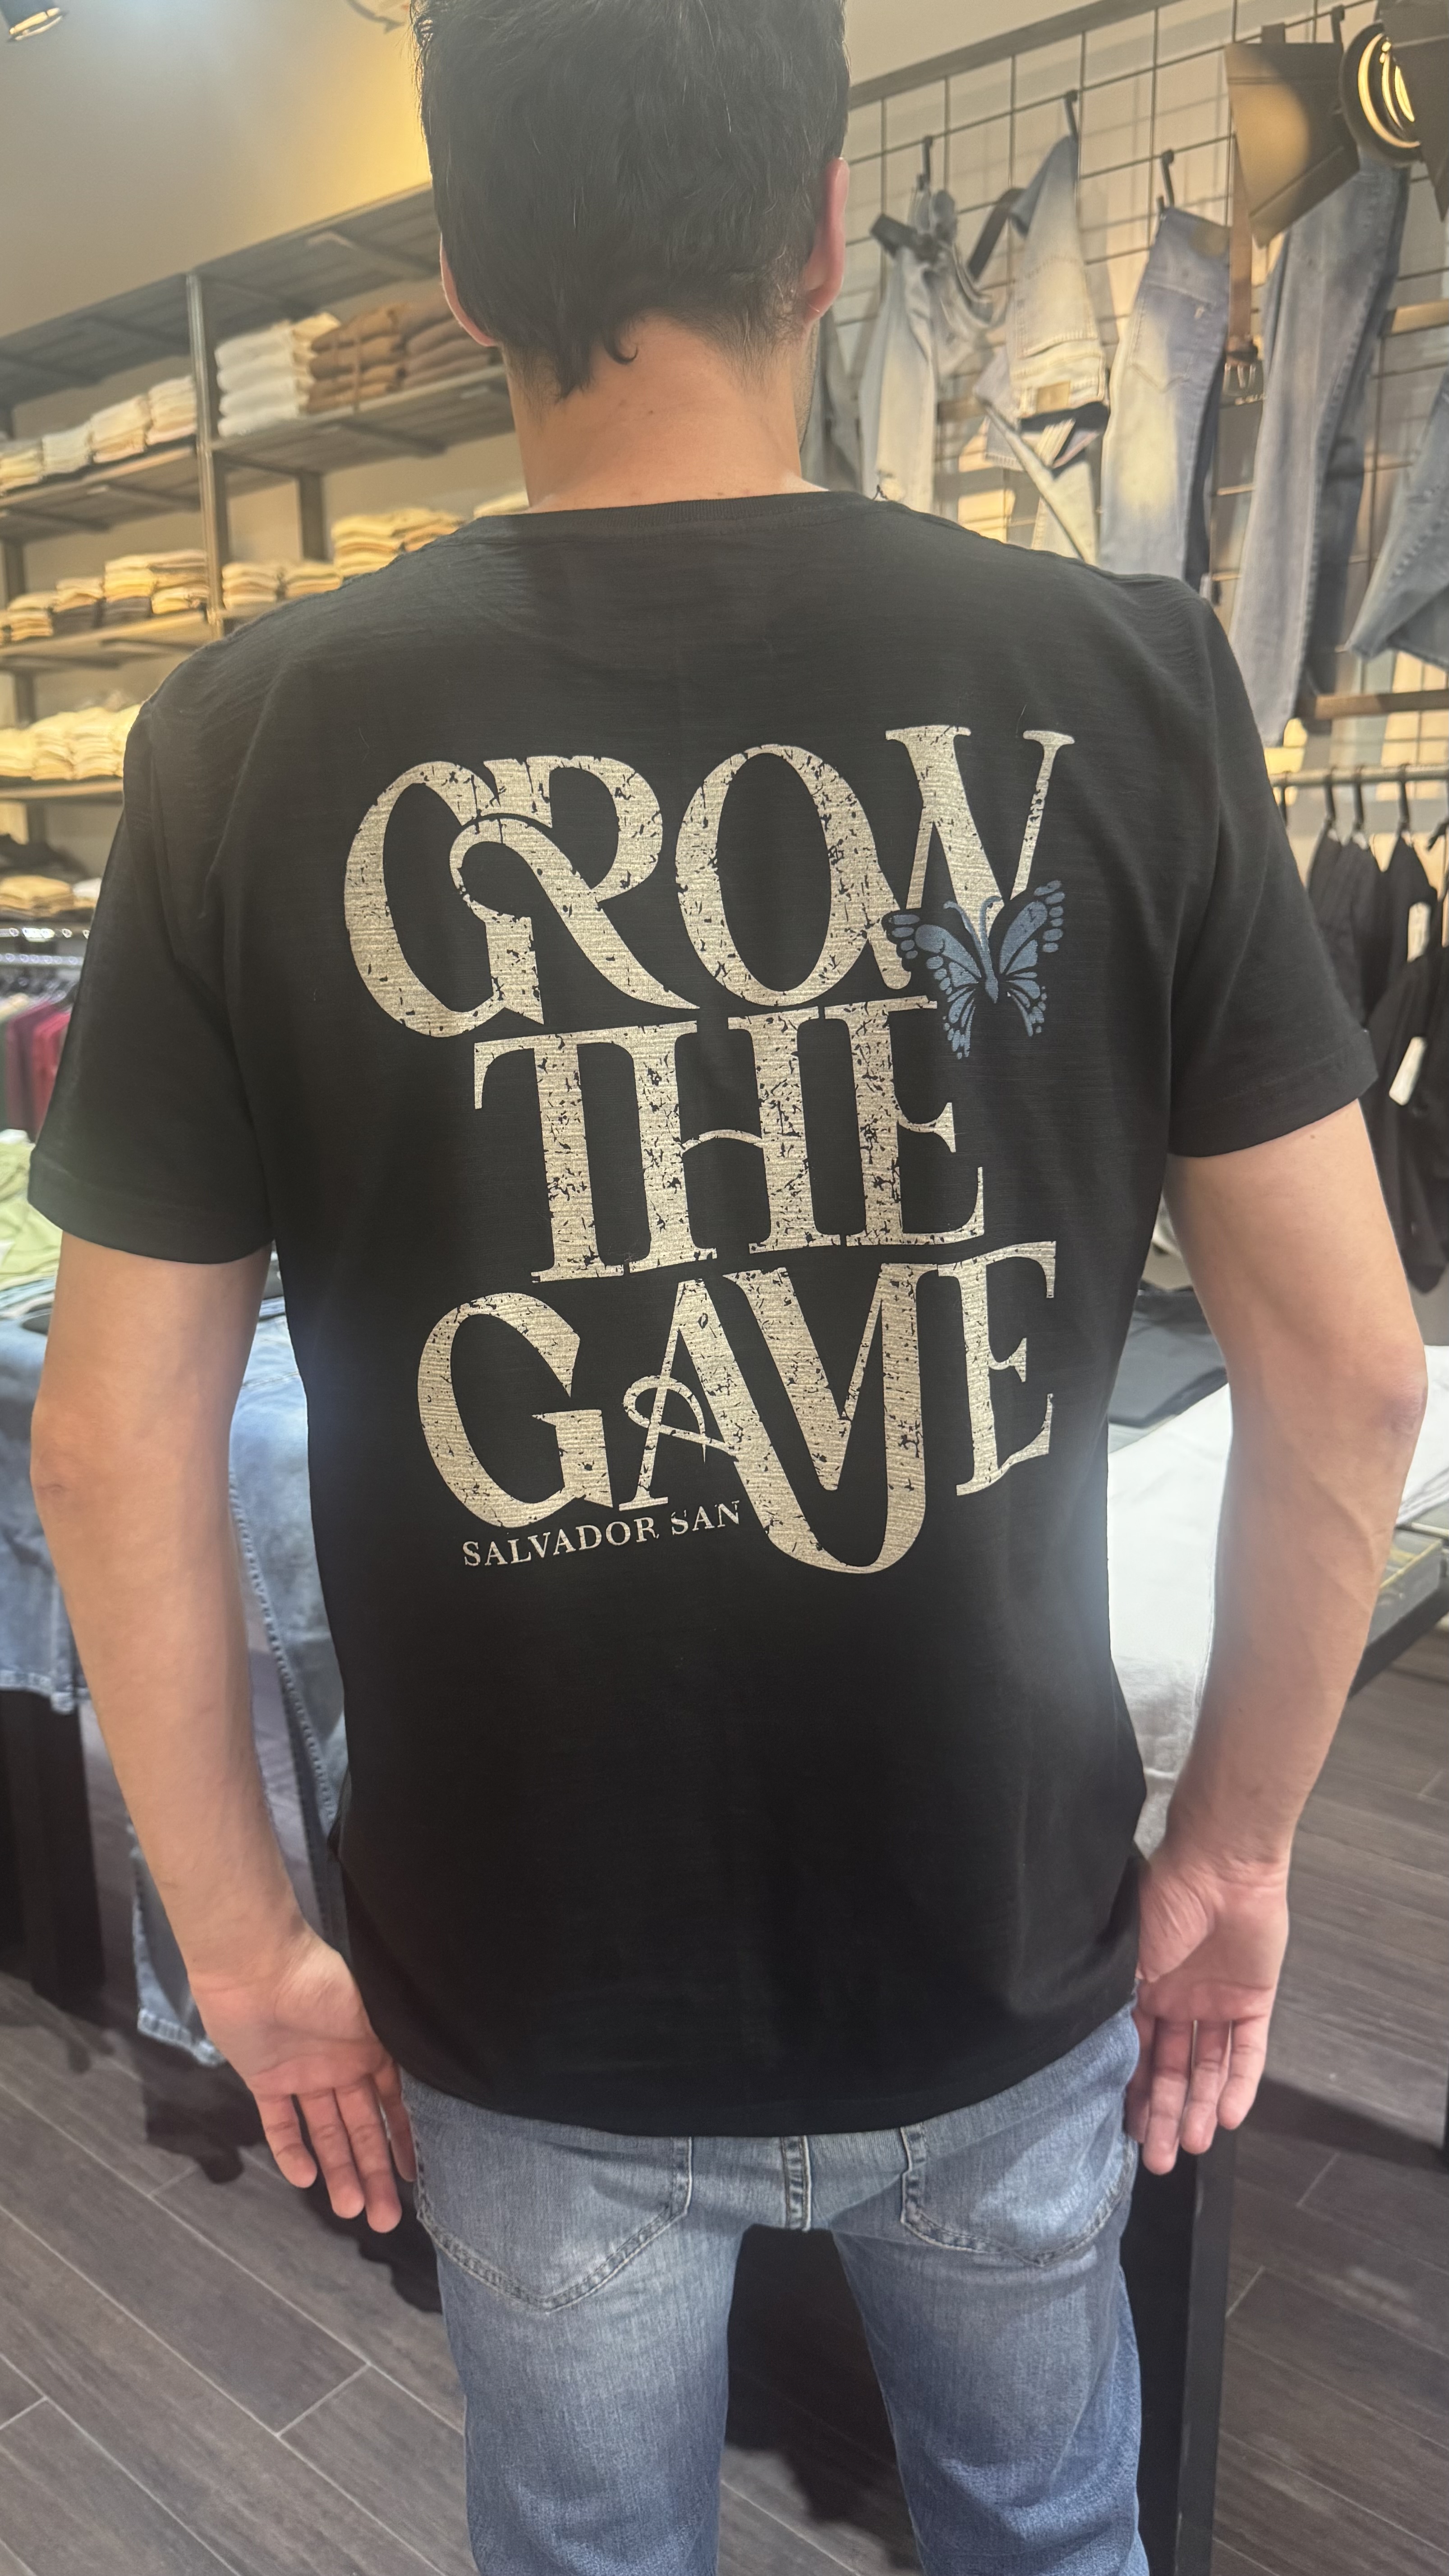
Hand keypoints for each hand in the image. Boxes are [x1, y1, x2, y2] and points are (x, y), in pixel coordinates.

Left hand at [191, 1924, 415, 2229]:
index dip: (403, 2141)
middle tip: (384, 2219)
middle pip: (359, 2129)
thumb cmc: (321, 1982)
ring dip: (338, 2170)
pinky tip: (306, 2179)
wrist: (256, 1965)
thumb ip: (391, 2049)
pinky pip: (281, 2124)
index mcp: (369, 2048)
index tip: (414, 2178)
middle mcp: (339, 2066)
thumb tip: (431, 2079)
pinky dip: (292, 2151)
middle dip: (373, 2171)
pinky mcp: (265, 2080)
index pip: (392, 2105)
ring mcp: (302, 2075)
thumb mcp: (372, 2014)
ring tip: (351, 2209)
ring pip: (325, 2133)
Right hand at [1126, 1833, 1289, 2173]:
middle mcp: (1177, 2000)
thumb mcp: (1129, 1957)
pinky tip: (1226, 2115)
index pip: (1134, 2052)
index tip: (1122, 2131)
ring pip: (1208, 2066)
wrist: (1222, 1868)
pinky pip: (1248, 2051)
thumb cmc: (1165, 1902)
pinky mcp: (1254, 2001)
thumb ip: (1121, 2003)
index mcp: (1141, 1987)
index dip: (1130, 2091)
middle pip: (1170, 2068)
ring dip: (1198, 2106)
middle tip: (1157, 2158)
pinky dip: (1239, 2084)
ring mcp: (1216, 2001)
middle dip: (1162, 2114)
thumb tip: (1098, 2053)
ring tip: (1191, 2145)